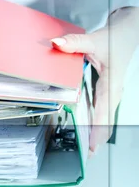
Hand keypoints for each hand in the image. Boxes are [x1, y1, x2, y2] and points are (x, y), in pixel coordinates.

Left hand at [51, 7, 138, 154]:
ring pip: (103, 116)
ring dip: (94, 130)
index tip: (92, 146)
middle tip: (86, 155)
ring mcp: (110, 92)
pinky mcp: (106, 90)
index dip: (97, 130)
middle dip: (96, 137)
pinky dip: (93, 120)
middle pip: (104, 120)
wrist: (129, 31)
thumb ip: (74, 42)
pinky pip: (99, 109)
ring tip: (86, 149)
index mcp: (111, 84)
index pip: (104, 112)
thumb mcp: (95, 40)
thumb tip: (57, 43)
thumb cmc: (116, 38)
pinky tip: (86, 129)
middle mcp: (112, 91)